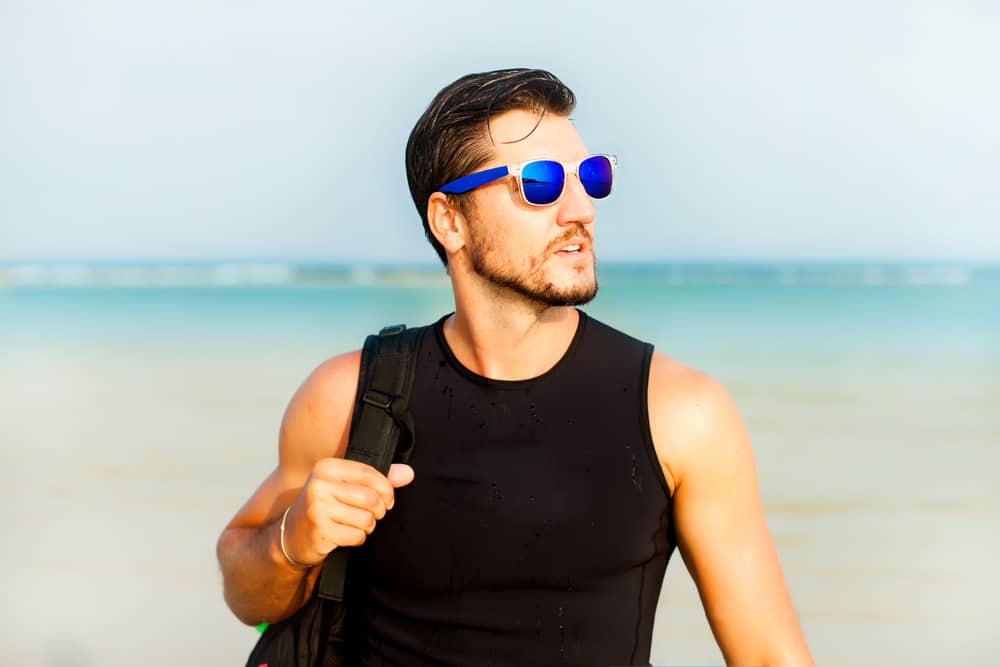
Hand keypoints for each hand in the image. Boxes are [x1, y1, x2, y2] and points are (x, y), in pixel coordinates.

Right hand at [281, 460, 413, 566]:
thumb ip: (378, 478)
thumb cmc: (325, 506)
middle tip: (372, 515)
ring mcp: (317, 508)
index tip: (387, 500)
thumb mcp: (347, 486)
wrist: (292, 535)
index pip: (370, 474)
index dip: (387, 489)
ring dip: (368, 526)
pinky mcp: (320, 530)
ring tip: (355, 524)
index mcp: (326, 467)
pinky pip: (356, 535)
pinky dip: (357, 538)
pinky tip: (344, 535)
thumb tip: (408, 473)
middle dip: (378, 511)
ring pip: (366, 519)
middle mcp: (319, 484)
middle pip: (371, 498)